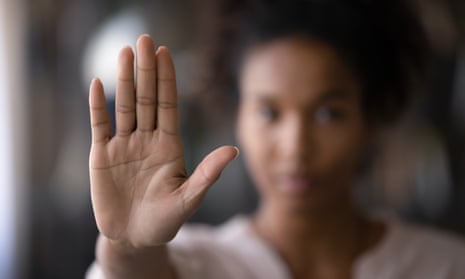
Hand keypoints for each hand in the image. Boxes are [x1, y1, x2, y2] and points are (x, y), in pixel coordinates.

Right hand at [88, 35, 237, 248]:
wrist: (134, 238)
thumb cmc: (165, 221)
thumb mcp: (189, 198)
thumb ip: (208, 173)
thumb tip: (234, 150)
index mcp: (169, 146)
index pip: (168, 105)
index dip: (167, 79)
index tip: (166, 53)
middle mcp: (147, 140)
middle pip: (146, 98)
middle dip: (146, 70)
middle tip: (145, 39)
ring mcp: (124, 146)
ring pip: (123, 106)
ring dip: (123, 79)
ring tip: (124, 52)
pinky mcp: (102, 156)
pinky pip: (99, 125)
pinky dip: (97, 105)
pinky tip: (97, 83)